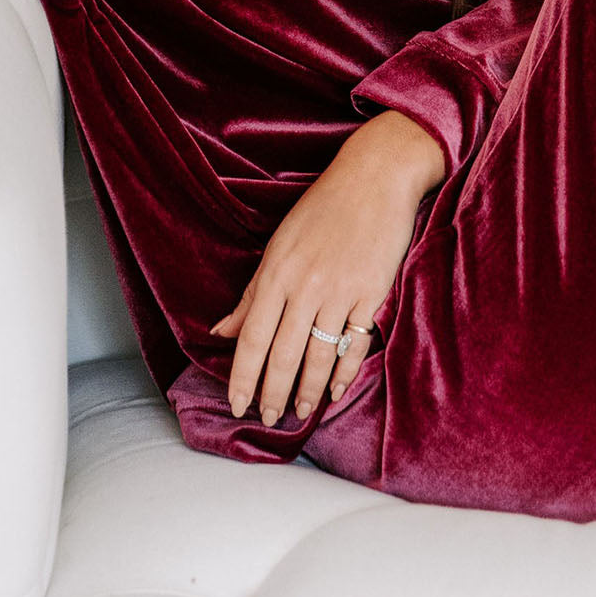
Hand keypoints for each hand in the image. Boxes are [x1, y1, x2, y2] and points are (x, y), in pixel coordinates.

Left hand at [210, 110, 445, 424]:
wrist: (375, 178)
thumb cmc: (322, 207)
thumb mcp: (279, 244)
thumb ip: (252, 293)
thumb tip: (220, 330)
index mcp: (276, 272)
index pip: (251, 338)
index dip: (241, 376)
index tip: (235, 404)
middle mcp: (304, 285)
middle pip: (283, 354)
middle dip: (273, 393)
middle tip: (268, 418)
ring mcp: (340, 291)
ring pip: (318, 355)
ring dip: (307, 390)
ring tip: (300, 412)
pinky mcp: (371, 294)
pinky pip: (353, 343)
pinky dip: (343, 371)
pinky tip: (335, 390)